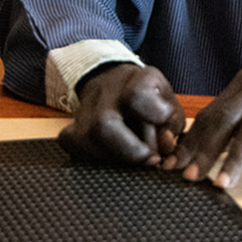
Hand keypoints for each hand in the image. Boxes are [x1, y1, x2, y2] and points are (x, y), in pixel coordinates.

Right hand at [58, 63, 184, 165]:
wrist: (113, 83)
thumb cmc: (149, 97)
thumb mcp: (168, 102)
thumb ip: (171, 125)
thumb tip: (164, 146)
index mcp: (137, 81)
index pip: (138, 97)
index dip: (154, 115)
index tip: (165, 130)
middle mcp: (106, 94)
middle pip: (105, 125)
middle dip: (132, 151)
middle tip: (151, 160)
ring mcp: (83, 113)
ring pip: (90, 143)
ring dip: (118, 159)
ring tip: (134, 157)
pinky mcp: (70, 132)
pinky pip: (78, 152)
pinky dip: (98, 160)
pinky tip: (113, 157)